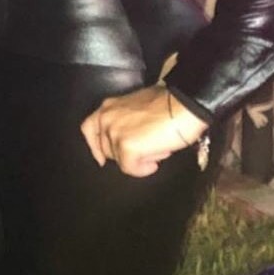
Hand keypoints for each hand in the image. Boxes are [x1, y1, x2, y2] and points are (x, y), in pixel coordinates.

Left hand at [80, 85, 207, 176]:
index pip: (89, 129)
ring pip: (119, 159)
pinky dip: (143, 169)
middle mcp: (105, 118)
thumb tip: (132, 136)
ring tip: (157, 148)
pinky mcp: (126, 146)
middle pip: (106, 148)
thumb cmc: (169, 105)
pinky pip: (130, 168)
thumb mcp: (138, 107)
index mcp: (108, 107)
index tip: (102, 159)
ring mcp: (114, 132)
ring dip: (139, 158)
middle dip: (124, 153)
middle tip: (148, 149)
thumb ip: (127, 120)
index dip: (94, 146)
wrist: (185, 105)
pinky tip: (155, 163)